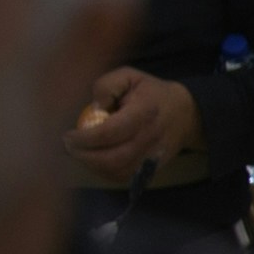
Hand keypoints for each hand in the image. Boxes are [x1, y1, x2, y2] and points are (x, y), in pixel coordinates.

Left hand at [69, 65, 204, 182]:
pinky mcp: (151, 167)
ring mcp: (152, 156)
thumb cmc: (151, 92)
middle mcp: (149, 138)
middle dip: (84, 156)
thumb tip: (94, 107)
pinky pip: (124, 177)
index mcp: (143, 113)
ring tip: (78, 153)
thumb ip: (107, 85)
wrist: (185, 114)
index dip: (85, 138)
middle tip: (68, 146)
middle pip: (113, 158)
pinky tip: (92, 160)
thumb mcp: (129, 76)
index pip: (111, 132)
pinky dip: (104, 172)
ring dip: (92, 166)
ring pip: (118, 171)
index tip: (68, 135)